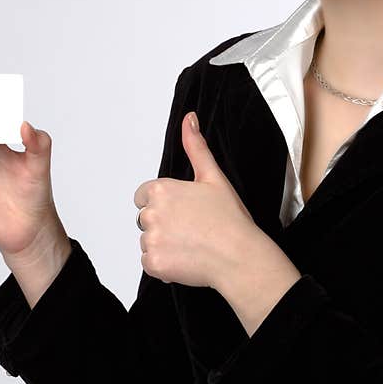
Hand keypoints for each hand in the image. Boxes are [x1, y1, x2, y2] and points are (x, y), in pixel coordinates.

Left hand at [133, 111, 263, 288]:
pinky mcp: (153, 263)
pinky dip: (164, 264)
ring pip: (148, 241)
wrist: (239, 256)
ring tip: (192, 245)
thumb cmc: (230, 219)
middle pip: (145, 218)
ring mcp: (151, 239)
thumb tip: (189, 119)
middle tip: (191, 229)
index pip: (143, 195)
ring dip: (164, 245)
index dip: (163, 204)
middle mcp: (151, 213)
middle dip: (163, 224)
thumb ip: (196, 147)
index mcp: (162, 190)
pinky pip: (150, 263)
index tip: (182, 211)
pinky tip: (186, 259)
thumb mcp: (213, 177)